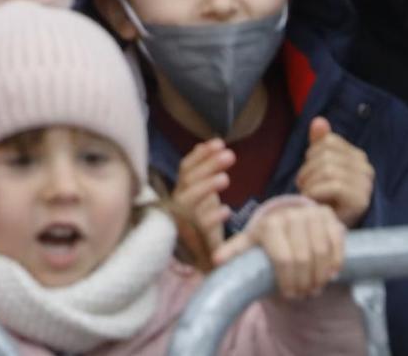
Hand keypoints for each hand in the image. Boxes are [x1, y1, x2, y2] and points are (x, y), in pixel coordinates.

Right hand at [173, 137, 235, 260]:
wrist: (206, 265)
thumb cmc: (205, 228)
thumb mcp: (205, 198)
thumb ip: (205, 176)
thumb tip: (211, 145)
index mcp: (182, 192)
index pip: (185, 168)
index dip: (200, 154)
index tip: (219, 142)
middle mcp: (177, 204)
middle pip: (188, 179)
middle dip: (208, 165)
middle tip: (230, 155)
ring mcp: (181, 222)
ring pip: (188, 200)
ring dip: (206, 187)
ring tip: (226, 179)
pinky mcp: (191, 241)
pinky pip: (198, 226)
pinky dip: (211, 216)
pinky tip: (227, 210)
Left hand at [220, 199, 344, 299]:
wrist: (287, 222)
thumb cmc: (266, 239)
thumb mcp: (249, 244)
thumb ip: (234, 252)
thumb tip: (216, 260)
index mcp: (268, 225)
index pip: (284, 259)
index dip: (288, 282)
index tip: (289, 295)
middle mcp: (290, 215)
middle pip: (304, 258)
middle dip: (305, 282)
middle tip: (304, 294)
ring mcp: (311, 213)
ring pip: (322, 253)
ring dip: (321, 276)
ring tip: (315, 287)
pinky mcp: (328, 216)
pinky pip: (337, 244)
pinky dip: (335, 262)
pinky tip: (330, 275)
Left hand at [296, 117, 374, 226]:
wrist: (328, 230)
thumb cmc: (323, 198)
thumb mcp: (318, 167)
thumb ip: (319, 143)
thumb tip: (319, 120)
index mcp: (357, 156)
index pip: (328, 141)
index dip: (311, 156)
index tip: (309, 174)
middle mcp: (366, 168)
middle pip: (326, 155)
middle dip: (307, 171)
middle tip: (305, 187)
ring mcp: (365, 184)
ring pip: (328, 169)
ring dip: (310, 183)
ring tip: (309, 195)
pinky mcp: (361, 200)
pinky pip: (333, 185)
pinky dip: (316, 192)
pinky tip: (314, 201)